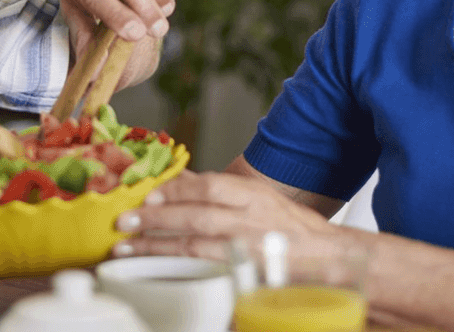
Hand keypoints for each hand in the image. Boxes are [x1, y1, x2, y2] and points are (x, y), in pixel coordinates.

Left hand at [112, 171, 340, 263]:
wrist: (328, 258)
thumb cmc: (290, 226)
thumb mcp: (257, 197)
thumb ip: (220, 190)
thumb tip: (181, 179)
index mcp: (253, 195)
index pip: (211, 186)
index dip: (177, 188)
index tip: (149, 192)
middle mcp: (251, 220)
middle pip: (197, 216)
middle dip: (157, 217)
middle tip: (125, 219)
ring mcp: (248, 250)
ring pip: (196, 246)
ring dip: (158, 246)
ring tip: (127, 246)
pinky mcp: (246, 275)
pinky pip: (207, 271)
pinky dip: (180, 269)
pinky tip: (158, 269)